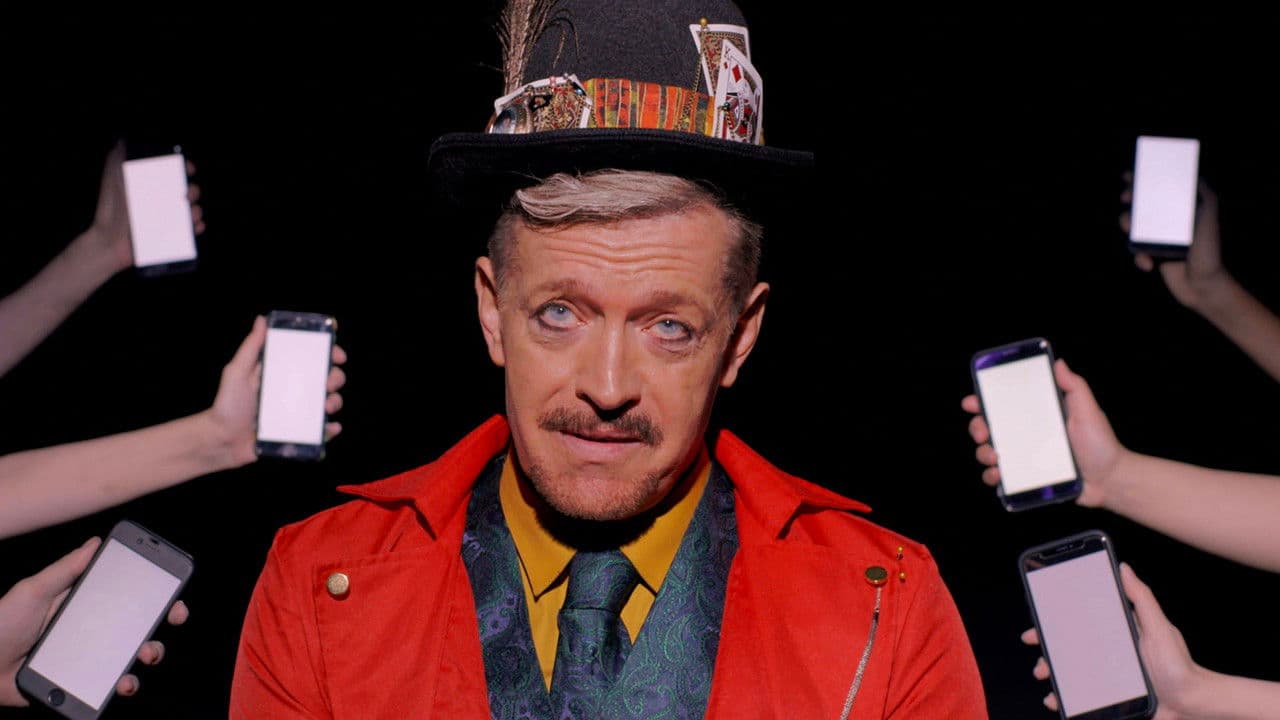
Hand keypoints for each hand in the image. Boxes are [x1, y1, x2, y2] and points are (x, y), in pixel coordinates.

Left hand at [0, 538, 188, 705]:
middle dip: (162, 622)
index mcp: (84, 604)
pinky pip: (112, 684)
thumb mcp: (33, 590)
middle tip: (170, 619)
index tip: (171, 591)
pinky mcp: (82, 682)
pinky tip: (121, 682)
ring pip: (133, 656)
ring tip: (144, 655)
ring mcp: (90, 657)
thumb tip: (95, 542)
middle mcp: (93, 629)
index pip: (127, 594)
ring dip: (149, 654)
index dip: (154, 592)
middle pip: (139, 624)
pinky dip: (124, 684)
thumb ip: (65, 569)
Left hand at [81, 140, 206, 275]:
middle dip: (193, 191)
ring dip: (195, 211)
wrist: (108, 241)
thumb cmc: (110, 209)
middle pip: (191, 191)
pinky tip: (194, 226)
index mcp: (155, 185)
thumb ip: (115, 161)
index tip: (187, 168)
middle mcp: (166, 201)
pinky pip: (193, 230)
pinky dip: (197, 227)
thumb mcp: (112, 182)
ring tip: (187, 214)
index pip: (178, 172)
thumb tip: (121, 142)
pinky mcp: (174, 236)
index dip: (186, 167)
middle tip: (184, 195)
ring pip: (195, 211)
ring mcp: (171, 218)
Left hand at [207, 316, 348, 465]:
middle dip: (336, 378)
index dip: (329, 353)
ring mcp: (299, 412)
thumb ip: (250, 347)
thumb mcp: (237, 372)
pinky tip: (330, 427)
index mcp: (283, 372)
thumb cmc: (227, 404)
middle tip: (328, 383)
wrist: (222, 439)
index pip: (312, 358)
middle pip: (327, 378)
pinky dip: (330, 429)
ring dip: (335, 402)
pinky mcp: (299, 432)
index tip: (336, 355)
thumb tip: (261, 320)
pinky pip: (322, 431)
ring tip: (325, 407)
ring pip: (330, 403)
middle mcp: (295, 390)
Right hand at [961, 359, 1123, 508]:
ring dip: (982, 453)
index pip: (1003, 404)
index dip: (982, 401)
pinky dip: (990, 476)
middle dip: (977, 428)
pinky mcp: (1024, 479)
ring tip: (994, 457)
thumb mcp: (1088, 410)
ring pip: (987, 452)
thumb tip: (1058, 363)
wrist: (1110, 479)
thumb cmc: (1101, 443)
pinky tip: (998, 474)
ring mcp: (1022, 458)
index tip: (972, 402)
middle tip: (983, 433)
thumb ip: (1074, 386)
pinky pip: (998, 478)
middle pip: (987, 427)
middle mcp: (1025, 435)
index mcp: (1035, 416)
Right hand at [1022, 564, 1201, 718]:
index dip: (1057, 620)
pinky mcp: (1110, 696)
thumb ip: (1142, 599)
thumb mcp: (1159, 628)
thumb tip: (1124, 568)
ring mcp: (1108, 675)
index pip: (1081, 621)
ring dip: (1053, 673)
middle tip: (1039, 657)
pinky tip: (1058, 700)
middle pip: (1070, 646)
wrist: (1192, 704)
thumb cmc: (1180, 667)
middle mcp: (1110, 652)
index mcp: (1118, 632)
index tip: (1039, 620)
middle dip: (1048, 650)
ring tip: (1047, 678)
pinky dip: (1065, 698)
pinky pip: (1082, 696)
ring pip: (1071, 671)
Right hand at [1122, 175, 1229, 310]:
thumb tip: (1191, 175)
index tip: (1131, 176)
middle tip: (1126, 198)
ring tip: (1132, 232)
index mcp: (1183, 207)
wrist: (1203, 285)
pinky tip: (1148, 264)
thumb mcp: (1208, 217)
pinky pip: (1135, 249)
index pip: (1162, 187)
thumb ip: (1202, 195)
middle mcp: (1170, 219)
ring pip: (1134, 223)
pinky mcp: (1152, 252)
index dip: (1144, 179)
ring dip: (1129, 225)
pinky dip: (1138, 256)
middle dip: (1131, 198)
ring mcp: (1159, 235)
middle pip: (1143, 202)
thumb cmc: (1209, 250)